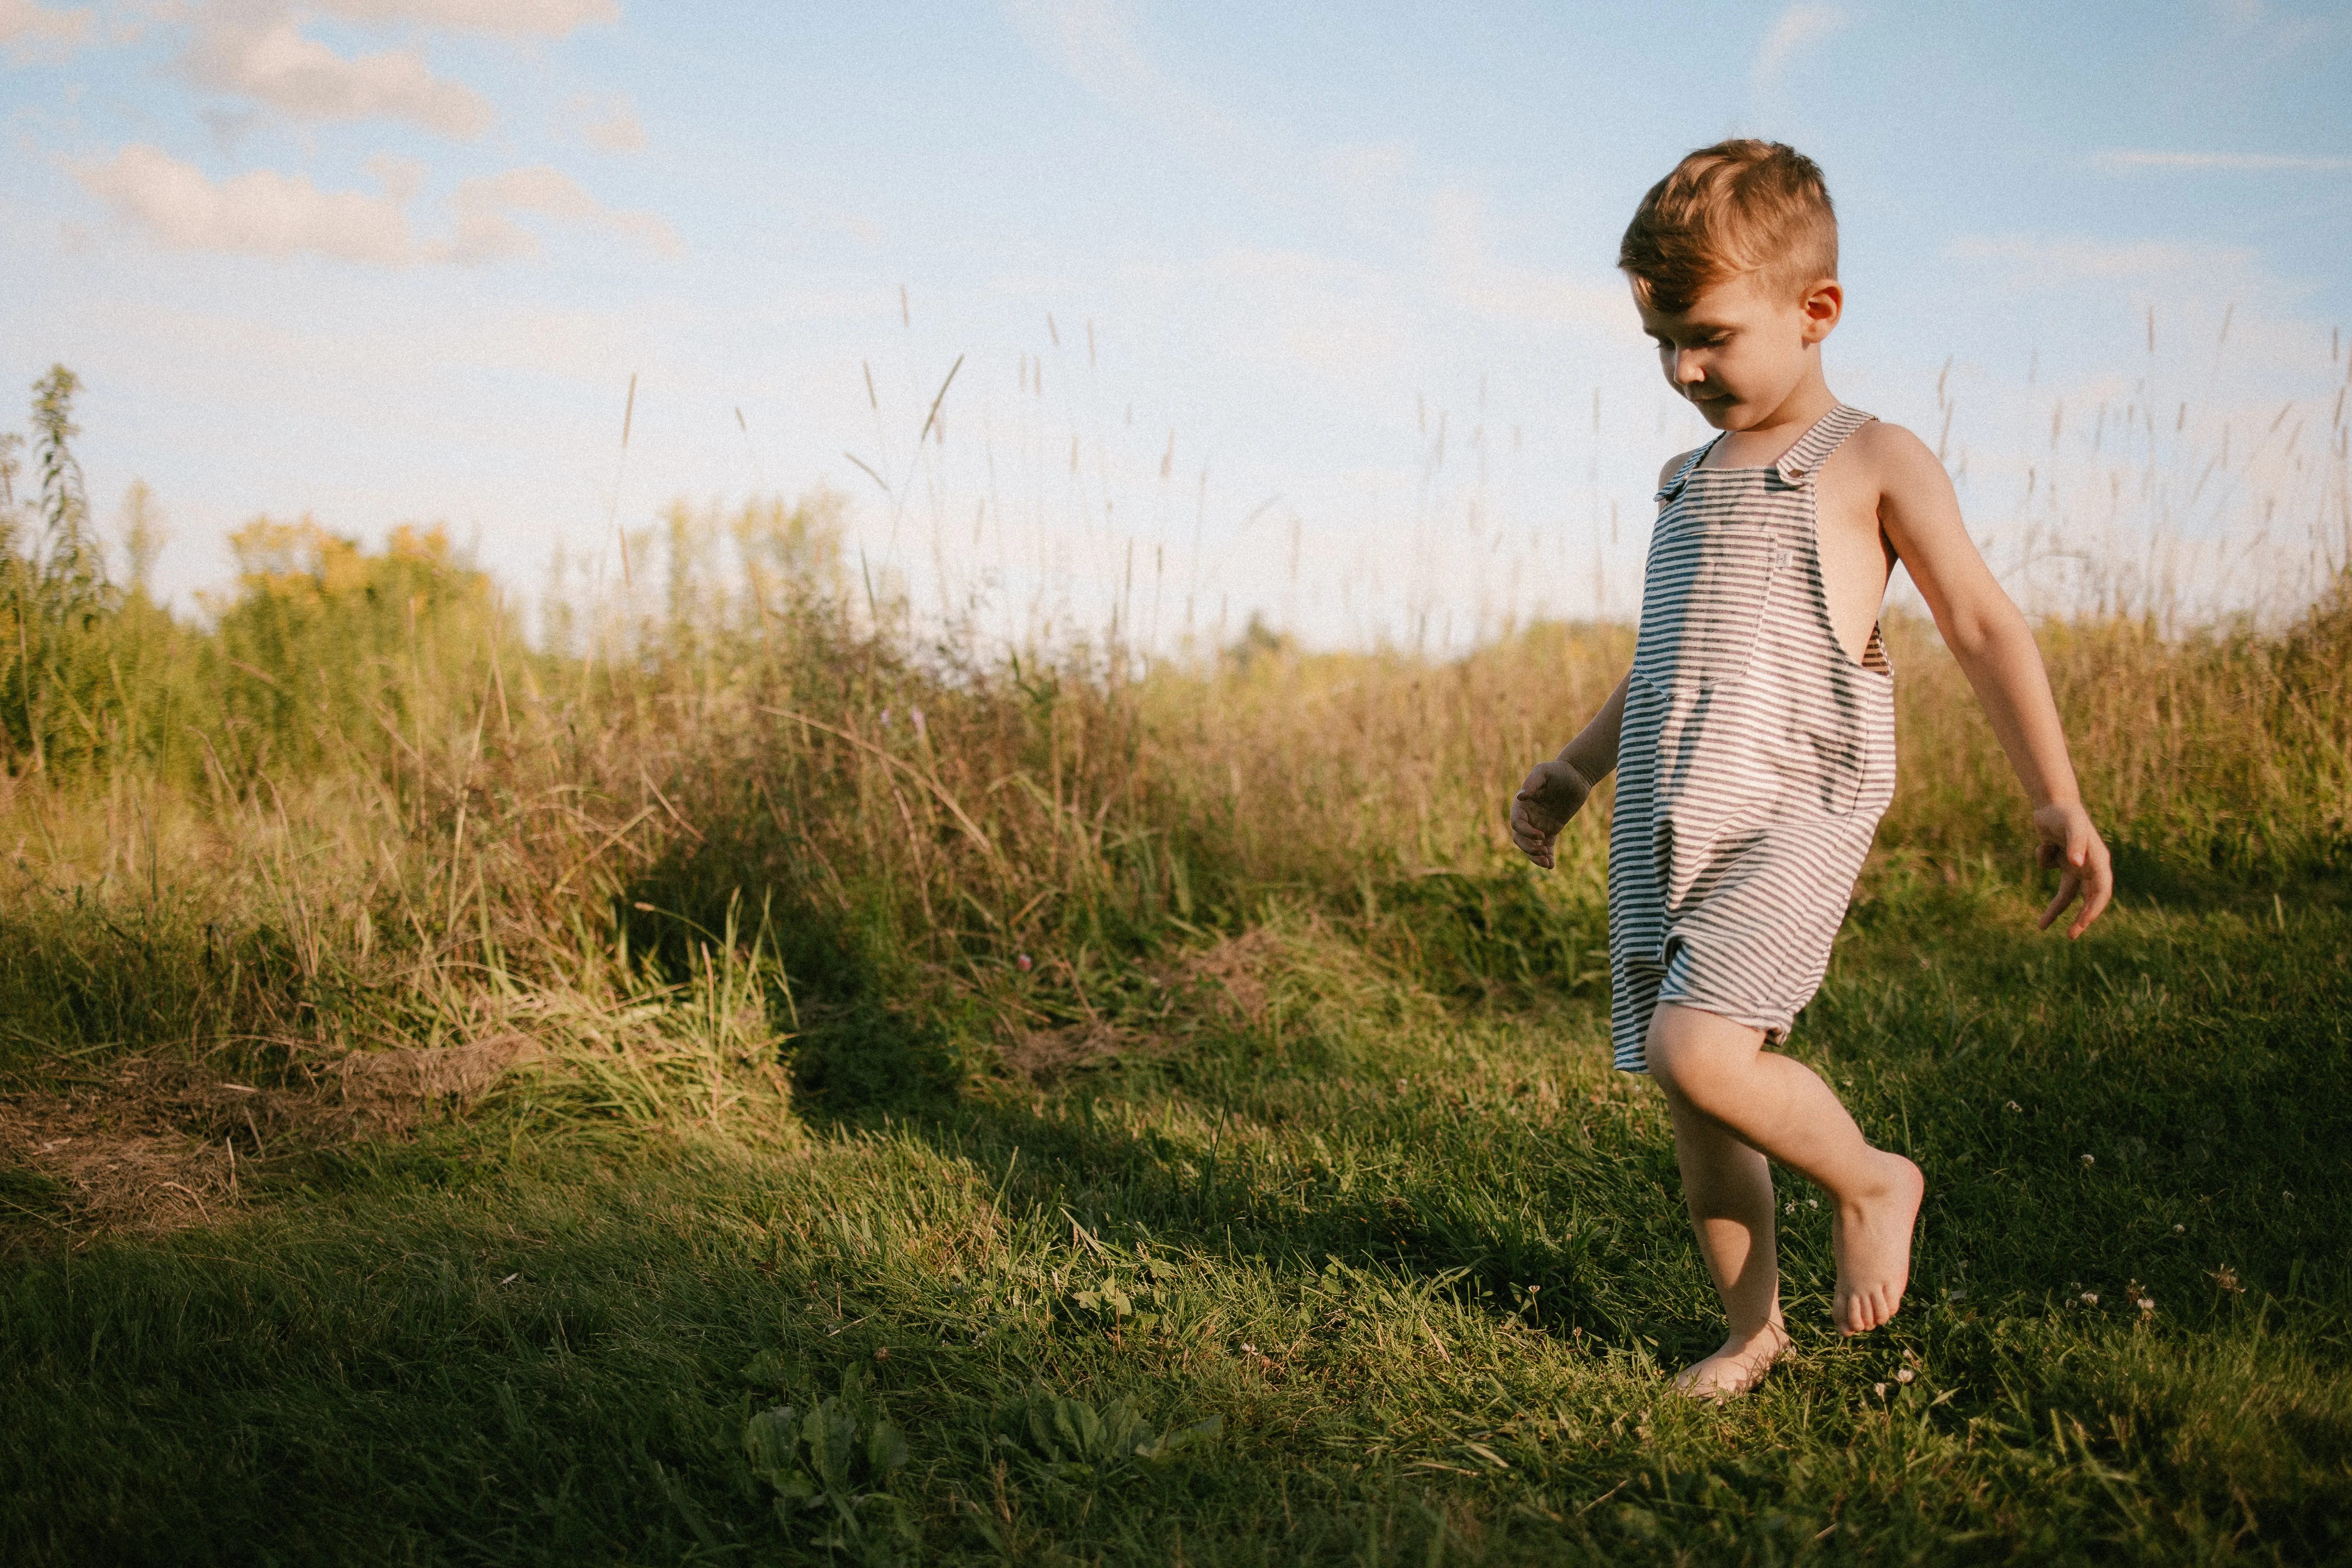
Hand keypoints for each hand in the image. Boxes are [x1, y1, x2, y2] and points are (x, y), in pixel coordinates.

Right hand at [1510, 759, 1592, 869]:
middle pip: (1520, 839)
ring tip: (1547, 863)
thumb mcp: (1544, 771)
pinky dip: (1548, 857)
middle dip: (1529, 848)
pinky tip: (1551, 866)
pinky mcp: (1552, 830)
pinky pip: (1547, 847)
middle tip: (1543, 852)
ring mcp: (1539, 824)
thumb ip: (1532, 781)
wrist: (1577, 775)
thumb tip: (1521, 796)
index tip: (1541, 834)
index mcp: (1522, 805)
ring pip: (1531, 846)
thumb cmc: (1558, 770)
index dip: (1526, 832)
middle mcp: (1528, 817)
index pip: (1516, 824)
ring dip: (1535, 857)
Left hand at [2033, 801, 2112, 937]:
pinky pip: (2049, 868)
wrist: (2052, 801)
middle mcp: (2089, 866)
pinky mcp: (2061, 861)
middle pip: (2086, 899)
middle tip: (2071, 936)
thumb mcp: (2072, 826)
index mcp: (2098, 861)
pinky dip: (2043, 859)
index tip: (2083, 923)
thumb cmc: (2066, 813)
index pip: (2101, 892)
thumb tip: (2077, 863)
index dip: (2094, 909)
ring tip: (2041, 926)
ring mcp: (2075, 865)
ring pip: (2066, 894)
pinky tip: (2044, 844)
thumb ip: (2076, 843)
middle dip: (2080, 918)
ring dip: (2056, 910)